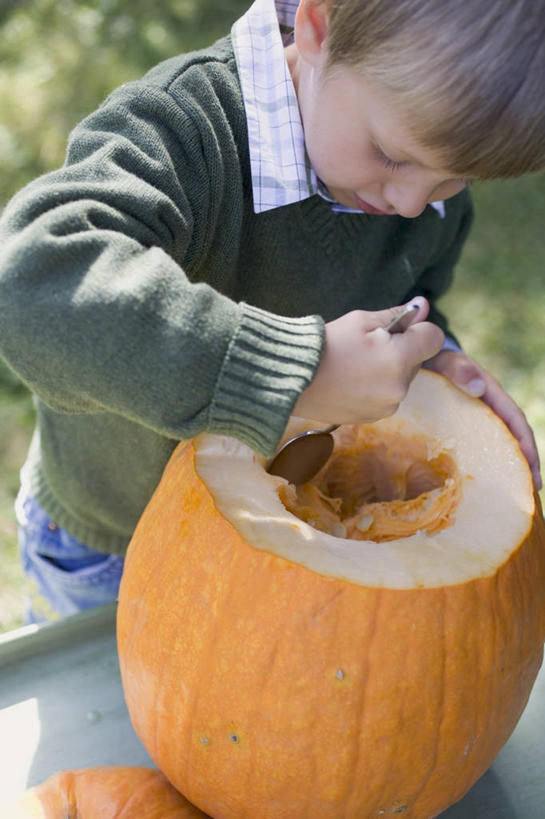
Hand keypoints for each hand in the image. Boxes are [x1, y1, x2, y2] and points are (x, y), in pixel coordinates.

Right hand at [293, 296, 443, 424]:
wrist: (291, 379)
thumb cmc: (325, 345)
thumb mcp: (360, 320)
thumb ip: (396, 315)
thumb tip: (422, 306)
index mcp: (399, 359)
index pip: (434, 338)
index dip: (418, 328)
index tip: (397, 327)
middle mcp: (399, 387)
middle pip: (416, 361)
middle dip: (400, 350)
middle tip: (366, 346)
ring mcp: (386, 407)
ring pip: (400, 380)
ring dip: (387, 370)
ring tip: (354, 365)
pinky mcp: (373, 418)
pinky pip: (386, 396)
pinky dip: (375, 387)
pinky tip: (350, 380)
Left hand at [425, 349, 541, 489]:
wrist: (417, 362)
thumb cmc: (434, 361)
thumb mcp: (447, 362)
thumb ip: (459, 369)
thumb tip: (480, 387)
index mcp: (490, 393)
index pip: (515, 420)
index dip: (525, 443)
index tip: (531, 467)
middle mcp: (488, 408)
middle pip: (513, 438)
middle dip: (525, 463)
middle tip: (532, 491)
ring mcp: (476, 419)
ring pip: (496, 445)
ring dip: (508, 467)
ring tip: (513, 493)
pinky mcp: (462, 428)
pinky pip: (477, 447)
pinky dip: (484, 464)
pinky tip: (480, 484)